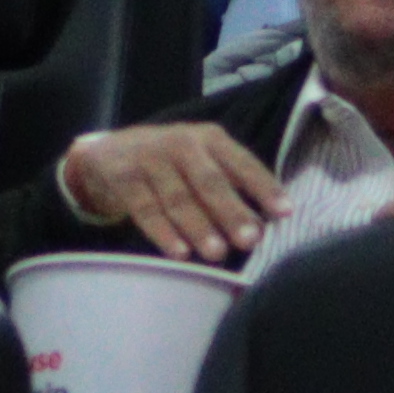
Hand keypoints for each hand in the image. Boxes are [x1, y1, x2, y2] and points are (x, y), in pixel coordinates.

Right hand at [53, 120, 283, 264]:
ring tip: (217, 253)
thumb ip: (231, 189)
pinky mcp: (123, 176)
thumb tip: (262, 227)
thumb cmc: (170, 165)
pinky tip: (180, 253)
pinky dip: (163, 232)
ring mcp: (150, 158)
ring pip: (178, 197)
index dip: (264, 187)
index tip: (285, 213)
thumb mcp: (201, 165)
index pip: (242, 163)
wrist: (108, 153)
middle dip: (231, 212)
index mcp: (210, 139)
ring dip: (199, 227)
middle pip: (210, 181)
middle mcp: (182, 143)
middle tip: (251, 240)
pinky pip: (145, 208)